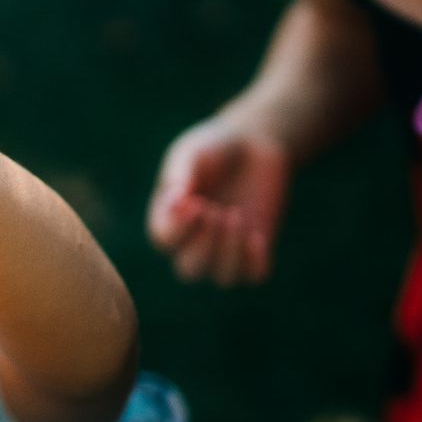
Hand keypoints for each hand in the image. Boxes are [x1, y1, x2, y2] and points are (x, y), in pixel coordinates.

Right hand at [147, 115, 290, 285]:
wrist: (253, 144)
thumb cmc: (213, 148)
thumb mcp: (193, 152)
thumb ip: (182, 173)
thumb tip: (177, 199)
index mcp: (169, 220)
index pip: (164, 240)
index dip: (177, 227)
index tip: (193, 201)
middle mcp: (194, 242)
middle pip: (190, 270)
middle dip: (204, 245)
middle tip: (216, 210)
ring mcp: (226, 248)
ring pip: (222, 278)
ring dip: (229, 253)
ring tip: (236, 215)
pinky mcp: (256, 248)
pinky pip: (254, 274)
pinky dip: (254, 262)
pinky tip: (257, 237)